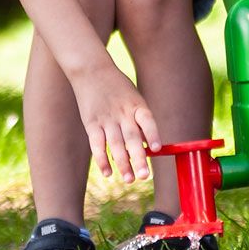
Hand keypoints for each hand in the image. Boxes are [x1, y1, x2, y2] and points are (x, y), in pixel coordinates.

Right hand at [73, 64, 161, 182]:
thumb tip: (147, 147)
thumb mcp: (134, 98)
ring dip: (123, 164)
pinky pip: (97, 144)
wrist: (92, 70)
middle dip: (139, 158)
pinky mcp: (91, 123)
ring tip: (129, 179)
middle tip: (144, 176)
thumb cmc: (118, 88)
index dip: (153, 134)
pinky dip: (102, 159)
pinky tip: (108, 172)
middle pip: (132, 138)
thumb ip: (139, 121)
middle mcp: (123, 113)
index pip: (147, 121)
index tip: (157, 148)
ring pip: (116, 144)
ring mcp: (106, 119)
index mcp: (137, 105)